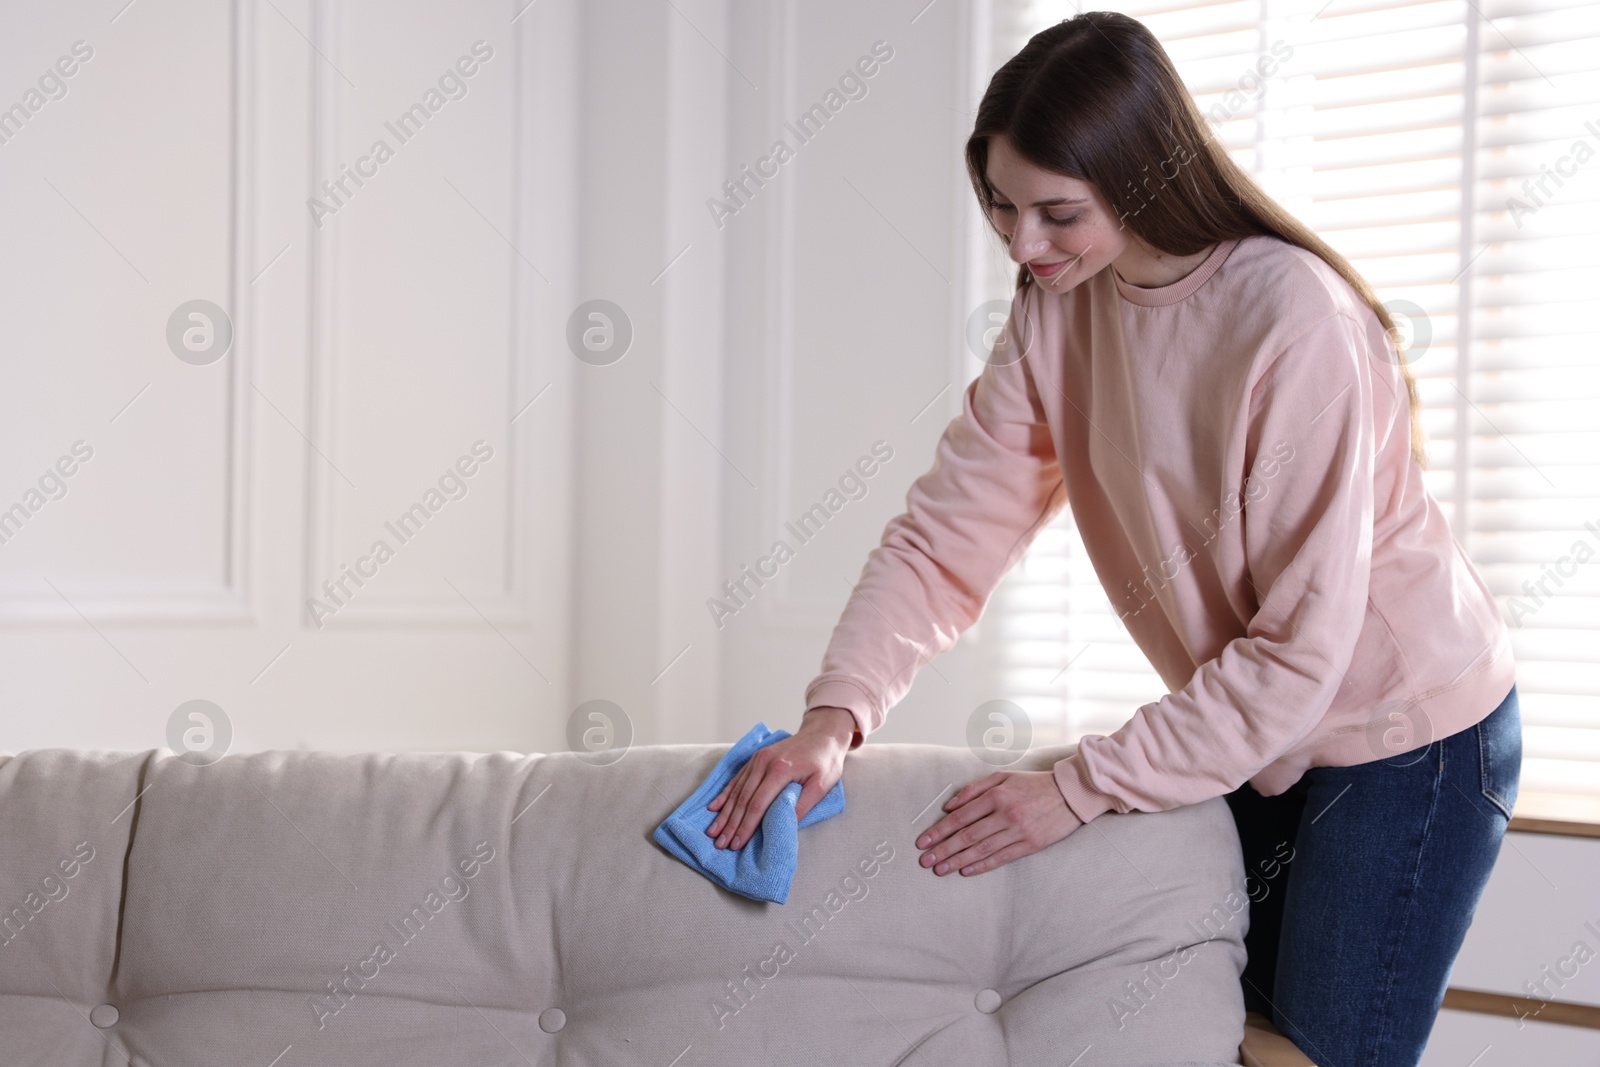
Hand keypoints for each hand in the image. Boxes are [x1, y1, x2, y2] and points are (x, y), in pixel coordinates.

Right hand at [705, 708, 855, 849]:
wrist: (823, 734)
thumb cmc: (825, 761)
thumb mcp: (821, 785)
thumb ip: (802, 805)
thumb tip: (784, 826)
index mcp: (780, 770)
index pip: (758, 804)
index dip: (746, 826)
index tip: (737, 844)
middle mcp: (764, 763)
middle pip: (743, 799)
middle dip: (730, 824)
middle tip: (720, 844)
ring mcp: (758, 759)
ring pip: (737, 790)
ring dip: (724, 813)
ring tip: (713, 831)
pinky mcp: (756, 758)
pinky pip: (737, 779)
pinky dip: (725, 794)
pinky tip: (714, 807)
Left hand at [915, 769, 1082, 876]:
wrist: (1071, 793)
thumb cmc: (1033, 783)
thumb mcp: (1003, 776)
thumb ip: (974, 789)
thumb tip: (948, 805)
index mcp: (996, 795)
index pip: (960, 817)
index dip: (939, 831)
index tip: (923, 842)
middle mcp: (1005, 814)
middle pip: (967, 836)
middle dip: (943, 850)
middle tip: (925, 861)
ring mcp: (1018, 831)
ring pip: (981, 850)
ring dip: (958, 861)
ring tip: (940, 870)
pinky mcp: (1031, 844)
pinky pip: (1001, 858)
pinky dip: (982, 866)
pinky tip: (966, 871)